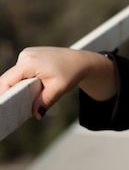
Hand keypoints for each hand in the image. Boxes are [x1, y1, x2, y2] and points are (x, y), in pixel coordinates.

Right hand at [0, 47, 116, 118]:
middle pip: (9, 78)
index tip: (3, 107)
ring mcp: (27, 55)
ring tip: (26, 99)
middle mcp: (25, 56)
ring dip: (18, 87)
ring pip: (15, 76)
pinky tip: (32, 89)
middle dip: (11, 93)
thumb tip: (36, 114)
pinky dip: (24, 81)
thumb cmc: (71, 72)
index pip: (7, 80)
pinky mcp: (30, 57)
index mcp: (29, 62)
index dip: (3, 94)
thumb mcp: (59, 88)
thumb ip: (45, 101)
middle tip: (13, 110)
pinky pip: (21, 72)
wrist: (80, 61)